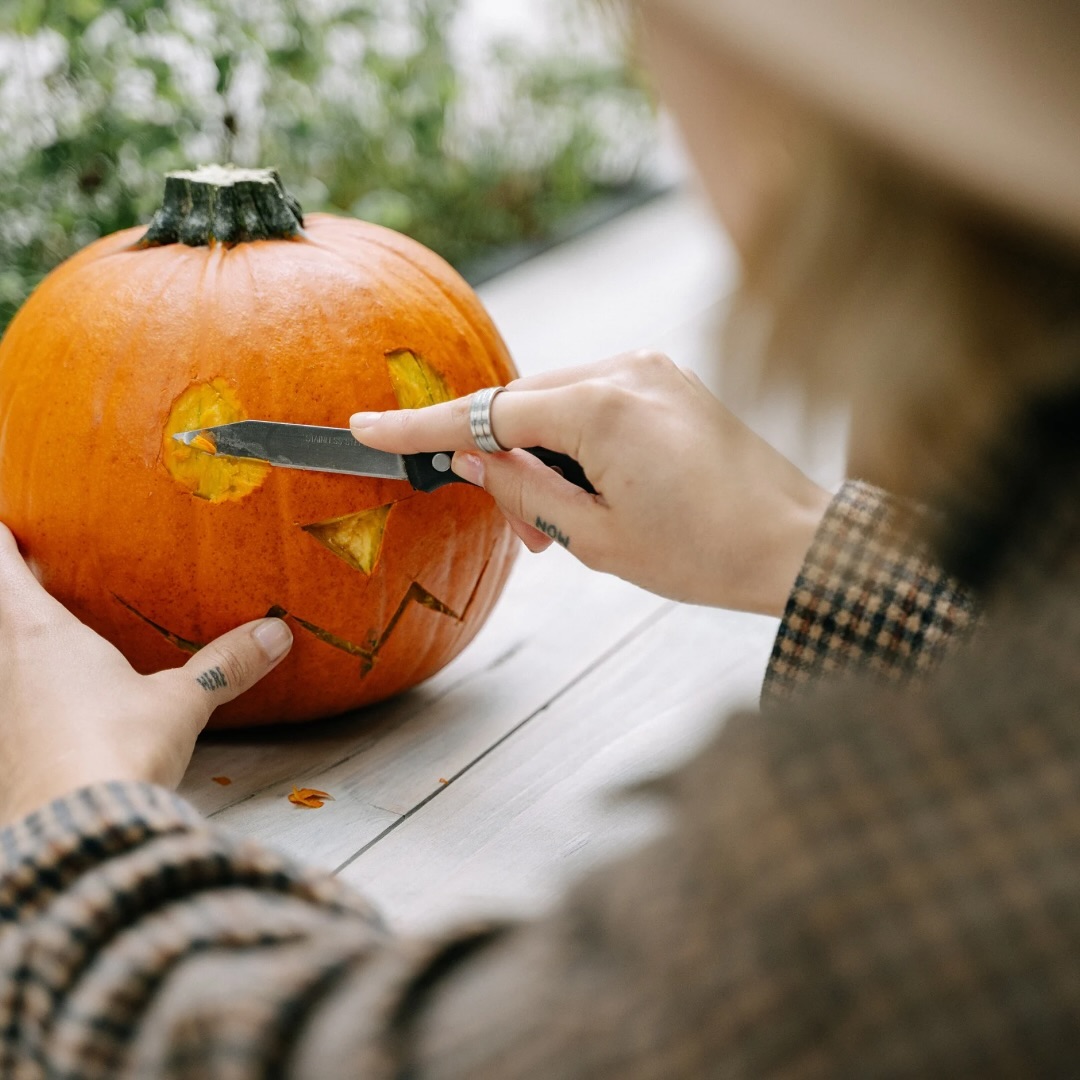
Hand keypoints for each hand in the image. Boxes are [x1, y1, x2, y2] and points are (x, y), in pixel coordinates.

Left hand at [0, 524, 291, 826]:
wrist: (75, 831)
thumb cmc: (117, 749)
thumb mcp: (182, 702)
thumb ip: (225, 666)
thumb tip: (275, 634)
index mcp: (37, 633)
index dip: (4, 539)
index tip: (12, 526)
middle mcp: (2, 665)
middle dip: (12, 594)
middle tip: (37, 581)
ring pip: (1, 662)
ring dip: (18, 652)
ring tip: (48, 650)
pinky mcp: (2, 758)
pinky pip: (7, 711)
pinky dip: (21, 702)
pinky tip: (51, 719)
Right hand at [351, 350, 831, 615]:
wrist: (796, 543)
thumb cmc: (705, 553)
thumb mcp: (596, 538)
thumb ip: (522, 489)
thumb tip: (469, 457)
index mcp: (603, 408)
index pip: (488, 411)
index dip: (422, 427)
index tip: (366, 429)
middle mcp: (626, 369)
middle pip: (524, 404)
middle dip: (505, 461)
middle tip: (525, 533)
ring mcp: (652, 368)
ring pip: (558, 402)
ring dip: (544, 455)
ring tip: (565, 522)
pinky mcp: (668, 380)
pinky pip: (596, 400)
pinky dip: (577, 442)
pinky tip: (595, 489)